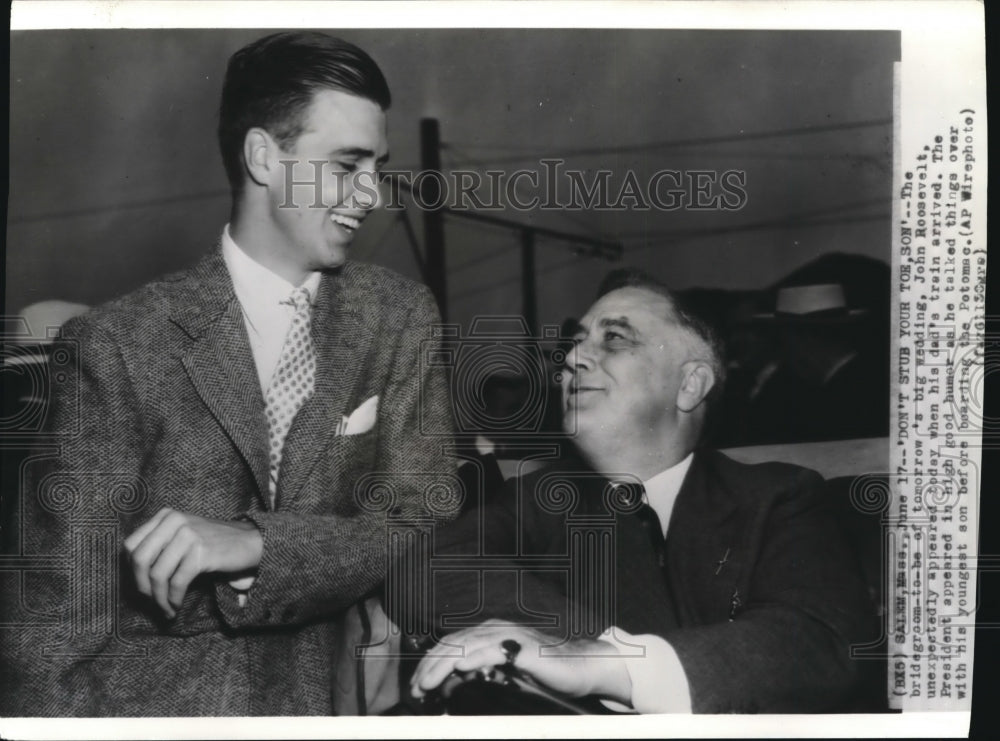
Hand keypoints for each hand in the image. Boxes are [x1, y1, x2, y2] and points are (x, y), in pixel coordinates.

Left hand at [123, 508, 263, 617]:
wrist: (251, 542)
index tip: (143, 585)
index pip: (131, 545)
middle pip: (140, 559)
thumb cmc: (214, 544)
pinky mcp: (201, 552)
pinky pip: (177, 582)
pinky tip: (177, 605)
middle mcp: (175, 521)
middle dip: (142, 587)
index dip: (132, 570)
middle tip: (152, 601)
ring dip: (159, 598)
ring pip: (157, 574)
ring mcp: (189, 535)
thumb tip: (133, 575)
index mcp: (167, 516)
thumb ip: (160, 545)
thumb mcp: (183, 535)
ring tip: (166, 608)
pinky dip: (173, 599)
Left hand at [410, 619, 631, 704]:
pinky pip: (491, 651)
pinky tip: (458, 670)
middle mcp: (496, 629)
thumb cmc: (547, 670)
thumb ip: (483, 671)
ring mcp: (509, 635)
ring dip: (441, 665)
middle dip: (428, 666)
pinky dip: (471, 659)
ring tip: (425, 683)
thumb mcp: (508, 671)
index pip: (451, 644)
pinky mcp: (523, 647)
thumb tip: (453, 684)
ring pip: (465, 646)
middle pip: (452, 644)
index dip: (430, 663)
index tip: (416, 685)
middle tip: (415, 689)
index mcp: (489, 632)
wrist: (583, 666)